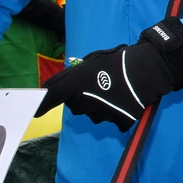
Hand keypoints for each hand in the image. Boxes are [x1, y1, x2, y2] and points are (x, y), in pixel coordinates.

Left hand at [37, 18, 182, 130]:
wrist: (148, 69)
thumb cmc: (119, 61)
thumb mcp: (92, 61)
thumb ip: (71, 76)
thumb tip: (54, 89)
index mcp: (76, 84)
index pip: (51, 97)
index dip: (41, 106)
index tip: (34, 112)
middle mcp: (85, 102)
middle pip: (77, 106)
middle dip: (83, 98)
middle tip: (100, 84)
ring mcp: (103, 114)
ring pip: (94, 114)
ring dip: (100, 106)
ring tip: (115, 91)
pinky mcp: (119, 121)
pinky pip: (113, 120)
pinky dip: (117, 113)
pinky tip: (125, 100)